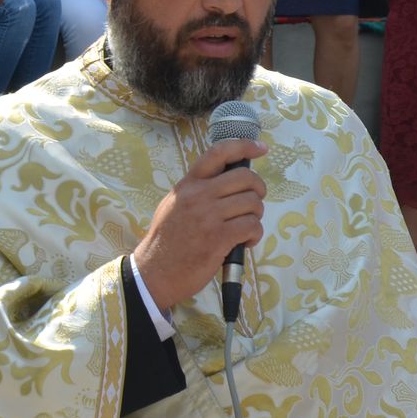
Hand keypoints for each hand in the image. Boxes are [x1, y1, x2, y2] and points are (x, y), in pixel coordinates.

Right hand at [130, 137, 269, 310]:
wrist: (155, 271)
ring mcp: (208, 216)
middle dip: (258, 190)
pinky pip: (252, 226)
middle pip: (246, 178)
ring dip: (256, 216)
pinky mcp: (218, 238)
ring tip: (245, 228)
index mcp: (188, 184)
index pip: (219, 153)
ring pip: (253, 204)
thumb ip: (197, 190)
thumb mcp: (174, 204)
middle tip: (254, 203)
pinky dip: (254, 235)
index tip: (261, 148)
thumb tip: (228, 180)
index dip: (245, 146)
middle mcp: (198, 195)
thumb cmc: (166, 240)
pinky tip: (245, 242)